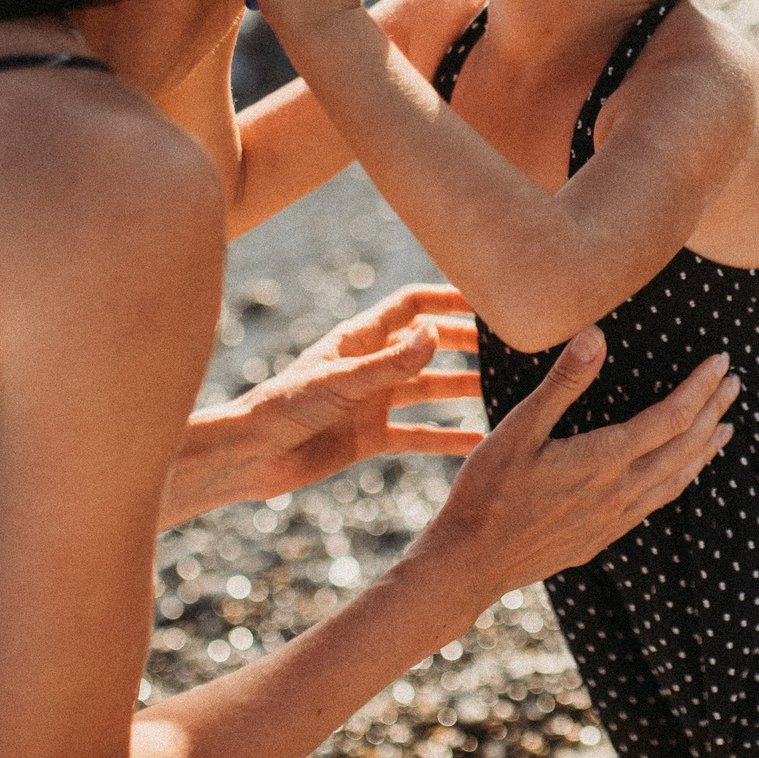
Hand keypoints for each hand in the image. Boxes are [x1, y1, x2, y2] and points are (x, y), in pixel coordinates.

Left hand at [170, 285, 480, 514]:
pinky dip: (446, 438)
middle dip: (464, 346)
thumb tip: (435, 333)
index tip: (487, 302)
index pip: (411, 307)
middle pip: (427, 347)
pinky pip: (417, 434)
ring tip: (504, 391)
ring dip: (462, 390)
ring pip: (428, 390)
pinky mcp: (369, 436)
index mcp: (359, 339)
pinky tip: (477, 442)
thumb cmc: (284, 406)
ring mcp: (372, 401)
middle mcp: (370, 366)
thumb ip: (391, 362)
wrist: (251, 456)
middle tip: (507, 350)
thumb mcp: (342, 381)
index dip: (446, 301)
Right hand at [410, 329, 738, 601]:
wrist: (472, 564)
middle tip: (735, 382)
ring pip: (678, 479)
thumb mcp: (518, 430)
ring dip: (705, 448)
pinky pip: (659, 502)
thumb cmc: (488, 493)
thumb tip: (597, 336)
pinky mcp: (605, 537)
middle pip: (685, 446)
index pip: (672, 417)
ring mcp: (616, 519)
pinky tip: (682, 473)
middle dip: (714, 410)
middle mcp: (621, 492)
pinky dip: (682, 479)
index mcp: (605, 460)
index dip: (702, 387)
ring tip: (726, 426)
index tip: (721, 362)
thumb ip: (562, 384)